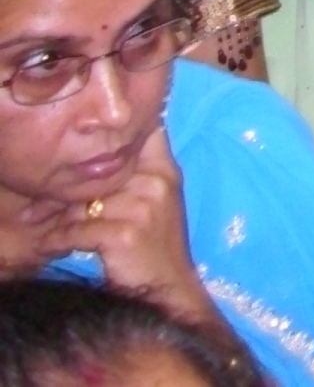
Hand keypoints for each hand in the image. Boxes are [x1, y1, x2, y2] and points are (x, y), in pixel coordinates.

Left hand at [52, 128, 217, 329]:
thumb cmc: (155, 247)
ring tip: (39, 223)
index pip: (145, 131)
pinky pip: (77, 229)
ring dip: (57, 216)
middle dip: (66, 187)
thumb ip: (135, 176)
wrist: (168, 290)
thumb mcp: (157, 203)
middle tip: (38, 202)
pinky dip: (58, 239)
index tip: (89, 142)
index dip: (118, 131)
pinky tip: (48, 245)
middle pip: (99, 171)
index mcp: (165, 171)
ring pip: (83, 201)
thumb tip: (97, 156)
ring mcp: (142, 207)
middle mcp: (156, 183)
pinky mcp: (124, 233)